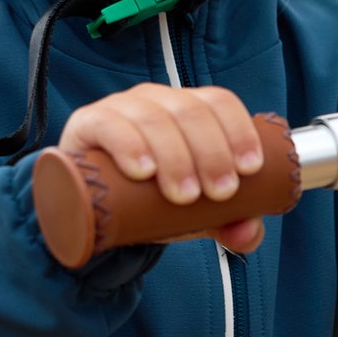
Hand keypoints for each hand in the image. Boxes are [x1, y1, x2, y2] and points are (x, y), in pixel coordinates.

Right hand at [59, 83, 265, 253]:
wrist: (95, 209)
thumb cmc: (151, 200)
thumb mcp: (194, 211)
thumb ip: (228, 222)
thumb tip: (247, 236)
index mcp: (189, 109)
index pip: (219, 102)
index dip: (239, 130)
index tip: (249, 169)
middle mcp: (157, 100)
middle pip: (190, 111)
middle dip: (212, 153)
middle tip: (220, 194)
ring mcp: (121, 108)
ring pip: (154, 118)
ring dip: (175, 156)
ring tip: (184, 196)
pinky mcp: (88, 124)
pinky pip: (109, 125)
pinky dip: (129, 145)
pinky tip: (143, 171)